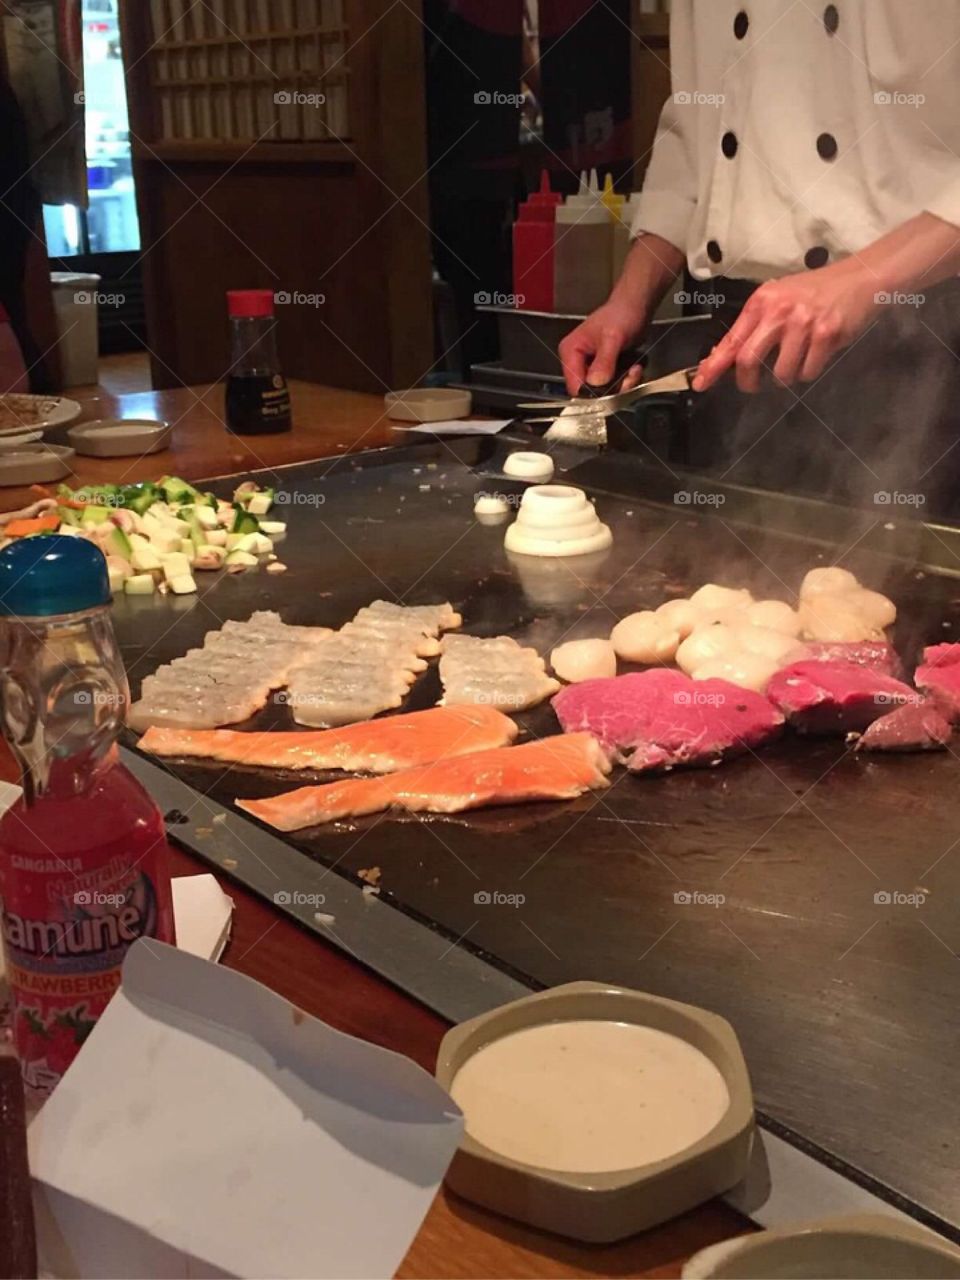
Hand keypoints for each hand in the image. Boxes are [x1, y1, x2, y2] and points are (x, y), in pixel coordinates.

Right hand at [558, 298, 646, 394]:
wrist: (636, 306)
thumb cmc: (621, 315)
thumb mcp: (612, 337)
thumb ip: (604, 361)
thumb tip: (596, 383)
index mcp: (570, 352)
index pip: (574, 385)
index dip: (592, 394)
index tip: (612, 391)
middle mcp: (578, 362)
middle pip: (590, 391)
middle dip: (613, 388)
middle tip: (629, 375)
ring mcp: (592, 367)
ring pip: (605, 391)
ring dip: (623, 384)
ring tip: (634, 369)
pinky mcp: (605, 369)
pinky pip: (614, 385)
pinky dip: (627, 380)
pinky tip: (634, 368)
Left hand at [693, 260, 878, 392]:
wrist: (858, 278)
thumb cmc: (815, 292)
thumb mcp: (778, 300)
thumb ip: (754, 326)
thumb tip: (723, 355)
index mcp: (761, 302)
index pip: (730, 340)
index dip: (713, 366)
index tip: (700, 383)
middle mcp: (779, 311)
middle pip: (748, 360)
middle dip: (748, 382)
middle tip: (754, 386)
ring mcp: (803, 323)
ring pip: (782, 373)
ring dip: (786, 379)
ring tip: (795, 362)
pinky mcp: (827, 334)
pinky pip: (808, 371)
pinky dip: (809, 371)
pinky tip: (817, 353)